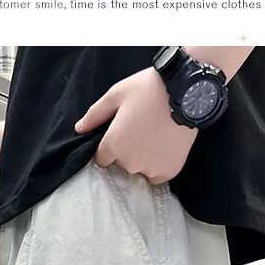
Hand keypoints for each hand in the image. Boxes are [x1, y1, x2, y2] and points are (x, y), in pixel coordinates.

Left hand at [74, 67, 197, 183]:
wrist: (186, 91)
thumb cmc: (148, 89)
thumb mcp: (116, 94)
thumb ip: (95, 114)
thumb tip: (79, 129)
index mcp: (113, 145)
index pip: (102, 159)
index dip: (110, 146)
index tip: (121, 134)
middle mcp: (129, 162)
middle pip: (122, 164)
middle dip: (127, 151)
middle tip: (141, 129)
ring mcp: (150, 168)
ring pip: (140, 170)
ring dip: (143, 159)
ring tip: (155, 136)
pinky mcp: (169, 171)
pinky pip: (157, 176)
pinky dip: (158, 166)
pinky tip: (163, 148)